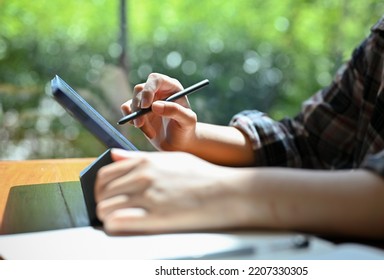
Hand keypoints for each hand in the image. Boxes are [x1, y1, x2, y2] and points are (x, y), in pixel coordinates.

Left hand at [94, 149, 246, 233]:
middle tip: (114, 210)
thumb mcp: (170, 159)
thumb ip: (138, 157)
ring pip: (104, 208)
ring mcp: (147, 196)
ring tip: (121, 219)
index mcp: (145, 162)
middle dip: (104, 202)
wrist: (225, 192)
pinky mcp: (155, 217)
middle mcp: (142, 176)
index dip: (102, 188)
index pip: (105, 174)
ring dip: (108, 216)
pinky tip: (126, 226)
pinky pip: (116, 222)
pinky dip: (116, 226)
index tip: (109, 196)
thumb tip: (114, 155)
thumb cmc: (201, 175)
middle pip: (101, 192)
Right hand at [121, 73, 197, 150]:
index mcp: (171, 87)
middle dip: (138, 107)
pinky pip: (127, 109)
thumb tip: (155, 105)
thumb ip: (175, 111)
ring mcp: (147, 100)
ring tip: (150, 133)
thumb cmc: (186, 129)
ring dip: (137, 118)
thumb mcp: (187, 121)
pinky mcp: (138, 110)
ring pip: (132, 102)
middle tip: (140, 124)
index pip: (156, 80)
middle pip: (140, 89)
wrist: (179, 143)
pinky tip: (144, 130)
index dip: (148, 90)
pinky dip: (131, 120)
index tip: (146, 106)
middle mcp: (158, 91)